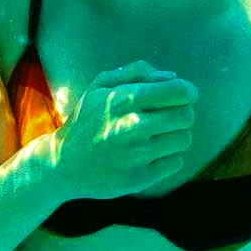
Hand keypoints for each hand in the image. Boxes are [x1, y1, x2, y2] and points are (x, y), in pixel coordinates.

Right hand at [50, 62, 195, 199]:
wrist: (62, 163)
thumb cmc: (87, 120)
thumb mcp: (100, 86)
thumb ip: (137, 72)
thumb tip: (173, 77)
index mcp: (123, 100)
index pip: (178, 91)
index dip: (188, 92)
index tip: (185, 95)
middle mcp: (131, 127)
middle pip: (186, 116)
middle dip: (183, 113)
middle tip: (169, 116)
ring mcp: (136, 155)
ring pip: (184, 140)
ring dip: (176, 136)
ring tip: (158, 136)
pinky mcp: (139, 178)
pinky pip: (176, 162)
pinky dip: (169, 157)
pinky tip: (151, 154)